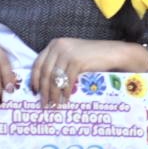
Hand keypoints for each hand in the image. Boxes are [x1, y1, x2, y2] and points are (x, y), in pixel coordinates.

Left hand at [32, 38, 147, 107]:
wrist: (112, 53)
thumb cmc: (92, 57)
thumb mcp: (71, 56)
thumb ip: (58, 63)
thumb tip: (43, 84)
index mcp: (55, 44)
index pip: (38, 63)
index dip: (34, 79)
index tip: (35, 91)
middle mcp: (59, 46)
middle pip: (45, 72)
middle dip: (44, 90)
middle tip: (44, 103)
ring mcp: (67, 52)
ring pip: (54, 78)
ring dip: (54, 94)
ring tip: (55, 105)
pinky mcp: (76, 60)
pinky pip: (66, 80)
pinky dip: (65, 92)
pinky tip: (66, 99)